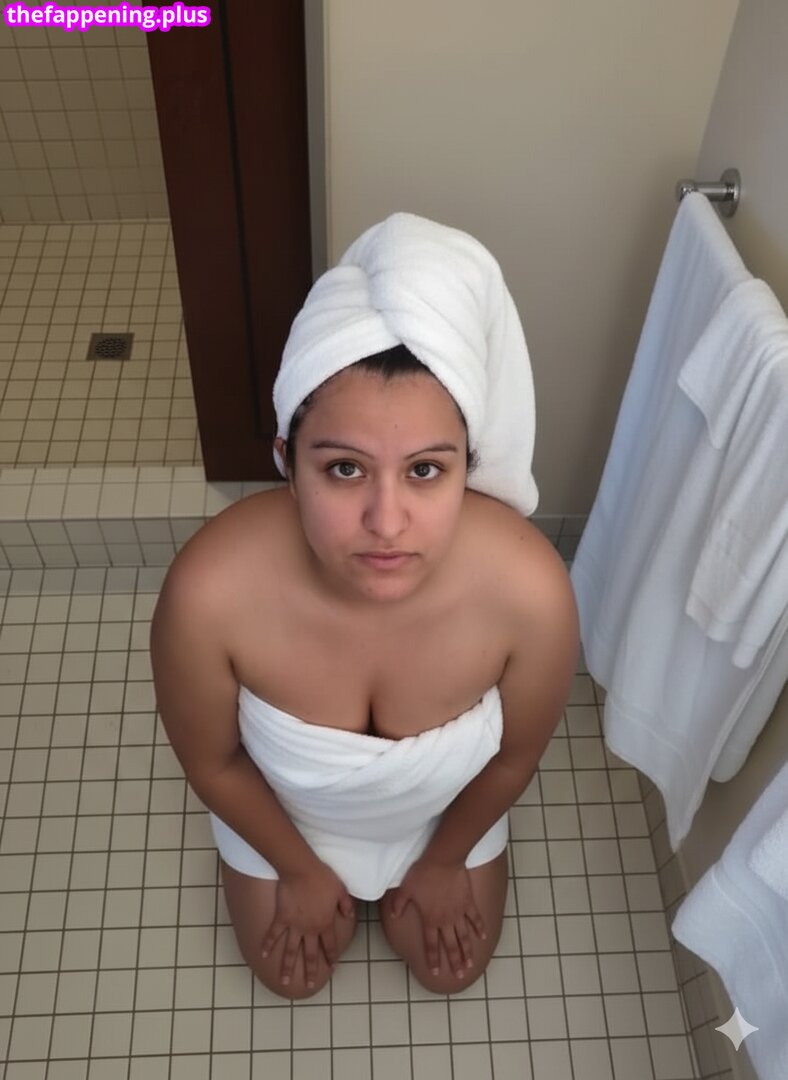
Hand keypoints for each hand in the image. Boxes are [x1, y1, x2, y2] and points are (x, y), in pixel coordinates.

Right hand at [261, 863, 353, 988]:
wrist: (301, 870)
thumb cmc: (322, 877)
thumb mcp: (341, 890)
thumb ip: (346, 905)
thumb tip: (350, 915)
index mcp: (325, 924)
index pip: (330, 945)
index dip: (331, 956)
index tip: (332, 967)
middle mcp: (310, 929)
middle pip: (311, 954)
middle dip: (311, 971)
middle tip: (309, 985)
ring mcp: (294, 925)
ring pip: (291, 951)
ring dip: (288, 967)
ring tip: (285, 981)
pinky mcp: (281, 918)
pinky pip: (273, 935)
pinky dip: (268, 945)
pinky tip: (263, 956)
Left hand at [388, 859, 486, 978]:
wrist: (443, 860)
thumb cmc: (422, 874)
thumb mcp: (405, 889)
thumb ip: (399, 905)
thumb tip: (393, 916)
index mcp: (430, 920)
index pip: (431, 945)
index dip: (433, 959)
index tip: (436, 972)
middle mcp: (445, 920)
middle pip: (451, 946)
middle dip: (455, 962)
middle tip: (460, 976)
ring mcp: (459, 912)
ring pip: (464, 936)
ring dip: (467, 951)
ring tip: (470, 964)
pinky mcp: (468, 902)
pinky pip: (475, 918)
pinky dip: (479, 928)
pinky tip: (482, 937)